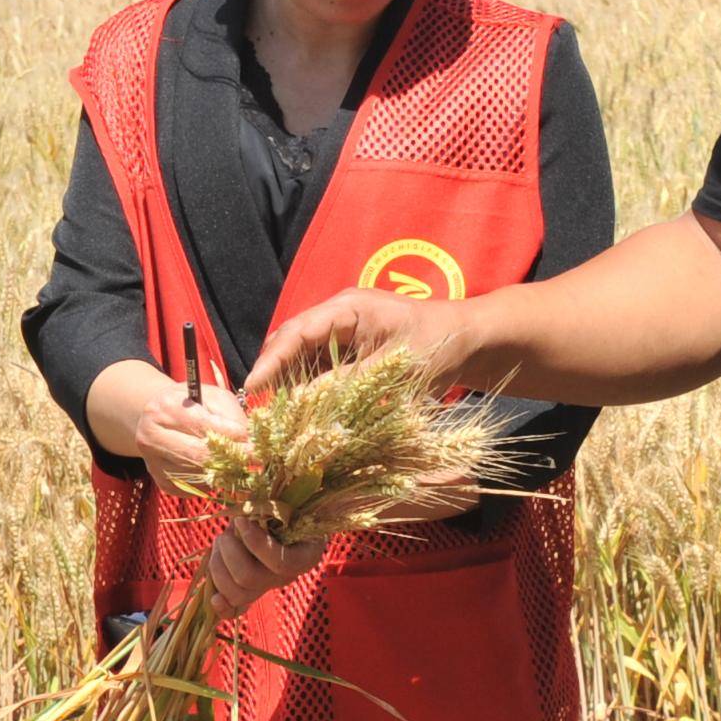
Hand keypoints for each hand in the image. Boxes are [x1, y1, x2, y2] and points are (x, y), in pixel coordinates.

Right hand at [131, 382, 251, 491]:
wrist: (163, 419)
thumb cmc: (195, 405)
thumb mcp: (214, 398)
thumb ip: (231, 414)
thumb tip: (249, 439)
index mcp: (165, 408)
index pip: (204, 428)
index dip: (233, 437)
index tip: (256, 444)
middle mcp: (152, 436)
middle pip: (199, 455)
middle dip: (232, 458)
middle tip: (256, 459)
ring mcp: (154, 462)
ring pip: (199, 475)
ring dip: (225, 472)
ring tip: (241, 463)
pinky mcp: (162, 482)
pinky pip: (195, 488)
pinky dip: (213, 482)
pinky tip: (220, 470)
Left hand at [195, 511, 330, 617]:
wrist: (284, 520)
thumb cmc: (285, 507)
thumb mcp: (283, 503)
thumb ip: (268, 508)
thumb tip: (243, 514)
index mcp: (305, 556)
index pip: (281, 563)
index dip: (256, 544)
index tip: (241, 521)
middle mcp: (288, 577)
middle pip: (250, 578)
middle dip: (228, 552)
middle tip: (225, 533)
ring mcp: (268, 587)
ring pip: (238, 594)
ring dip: (218, 566)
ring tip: (219, 545)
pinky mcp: (251, 593)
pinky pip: (236, 610)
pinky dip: (222, 607)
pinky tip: (214, 598)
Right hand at [247, 286, 468, 395]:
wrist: (468, 340)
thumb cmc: (436, 347)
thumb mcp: (393, 369)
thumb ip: (348, 382)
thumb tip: (304, 400)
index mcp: (349, 308)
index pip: (299, 331)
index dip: (273, 359)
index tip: (252, 386)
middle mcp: (340, 315)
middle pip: (293, 340)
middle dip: (273, 370)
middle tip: (255, 406)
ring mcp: (345, 331)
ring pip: (303, 355)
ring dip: (288, 381)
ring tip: (271, 412)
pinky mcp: (352, 349)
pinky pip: (321, 366)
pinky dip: (309, 386)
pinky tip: (298, 409)